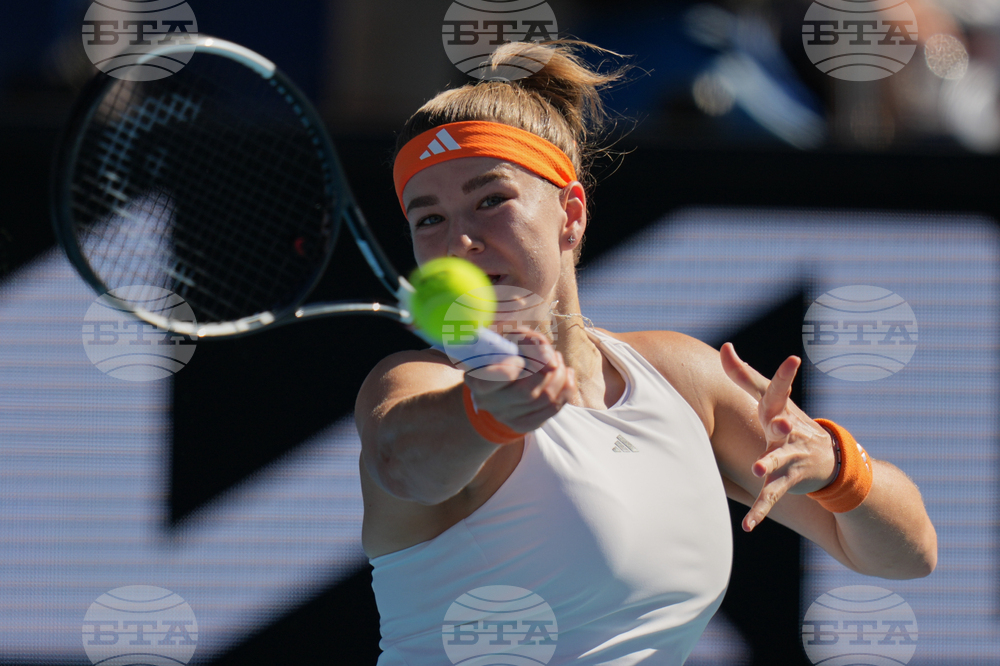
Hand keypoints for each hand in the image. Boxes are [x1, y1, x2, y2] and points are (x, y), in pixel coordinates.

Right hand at [464, 329, 576, 435]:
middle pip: (528, 392)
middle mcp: (488, 402)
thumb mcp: (511, 337)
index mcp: (478, 379)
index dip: (520, 365)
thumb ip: (530, 342)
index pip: (504, 376)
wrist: (500, 376)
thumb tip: (552, 363)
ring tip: (558, 362)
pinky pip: (553, 409)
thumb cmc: (504, 351)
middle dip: (547, 371)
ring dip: (560, 376)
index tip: (523, 358)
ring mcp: (505, 416)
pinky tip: (565, 375)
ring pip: (545, 399)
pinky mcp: (523, 424)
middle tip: (551, 354)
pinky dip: (566, 389)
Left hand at [719, 343, 837, 531]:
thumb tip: (725, 348)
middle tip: (779, 421)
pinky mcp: (790, 480)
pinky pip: (772, 496)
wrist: (830, 460)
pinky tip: (749, 526)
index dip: (786, 374)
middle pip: (784, 423)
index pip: (781, 388)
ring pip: (780, 460)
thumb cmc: (787, 421)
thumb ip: (744, 374)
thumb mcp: (769, 398)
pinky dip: (760, 511)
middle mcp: (789, 430)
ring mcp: (792, 456)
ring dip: (770, 464)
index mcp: (781, 408)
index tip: (794, 359)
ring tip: (758, 469)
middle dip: (782, 422)